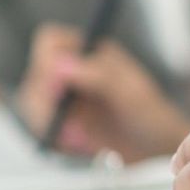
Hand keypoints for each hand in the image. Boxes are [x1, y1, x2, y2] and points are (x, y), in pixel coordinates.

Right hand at [17, 23, 189, 160]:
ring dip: (49, 123)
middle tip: (66, 123)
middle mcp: (73, 70)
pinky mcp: (61, 121)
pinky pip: (42, 127)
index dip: (47, 61)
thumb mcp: (130, 92)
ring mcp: (64, 96)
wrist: (156, 147)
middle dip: (44, 102)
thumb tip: (60, 64)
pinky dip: (56, 138)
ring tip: (79, 138)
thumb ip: (98, 75)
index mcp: (91, 52)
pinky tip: (80, 145)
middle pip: (36, 75)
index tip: (58, 88)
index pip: (52, 42)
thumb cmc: (151, 113)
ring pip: (33, 103)